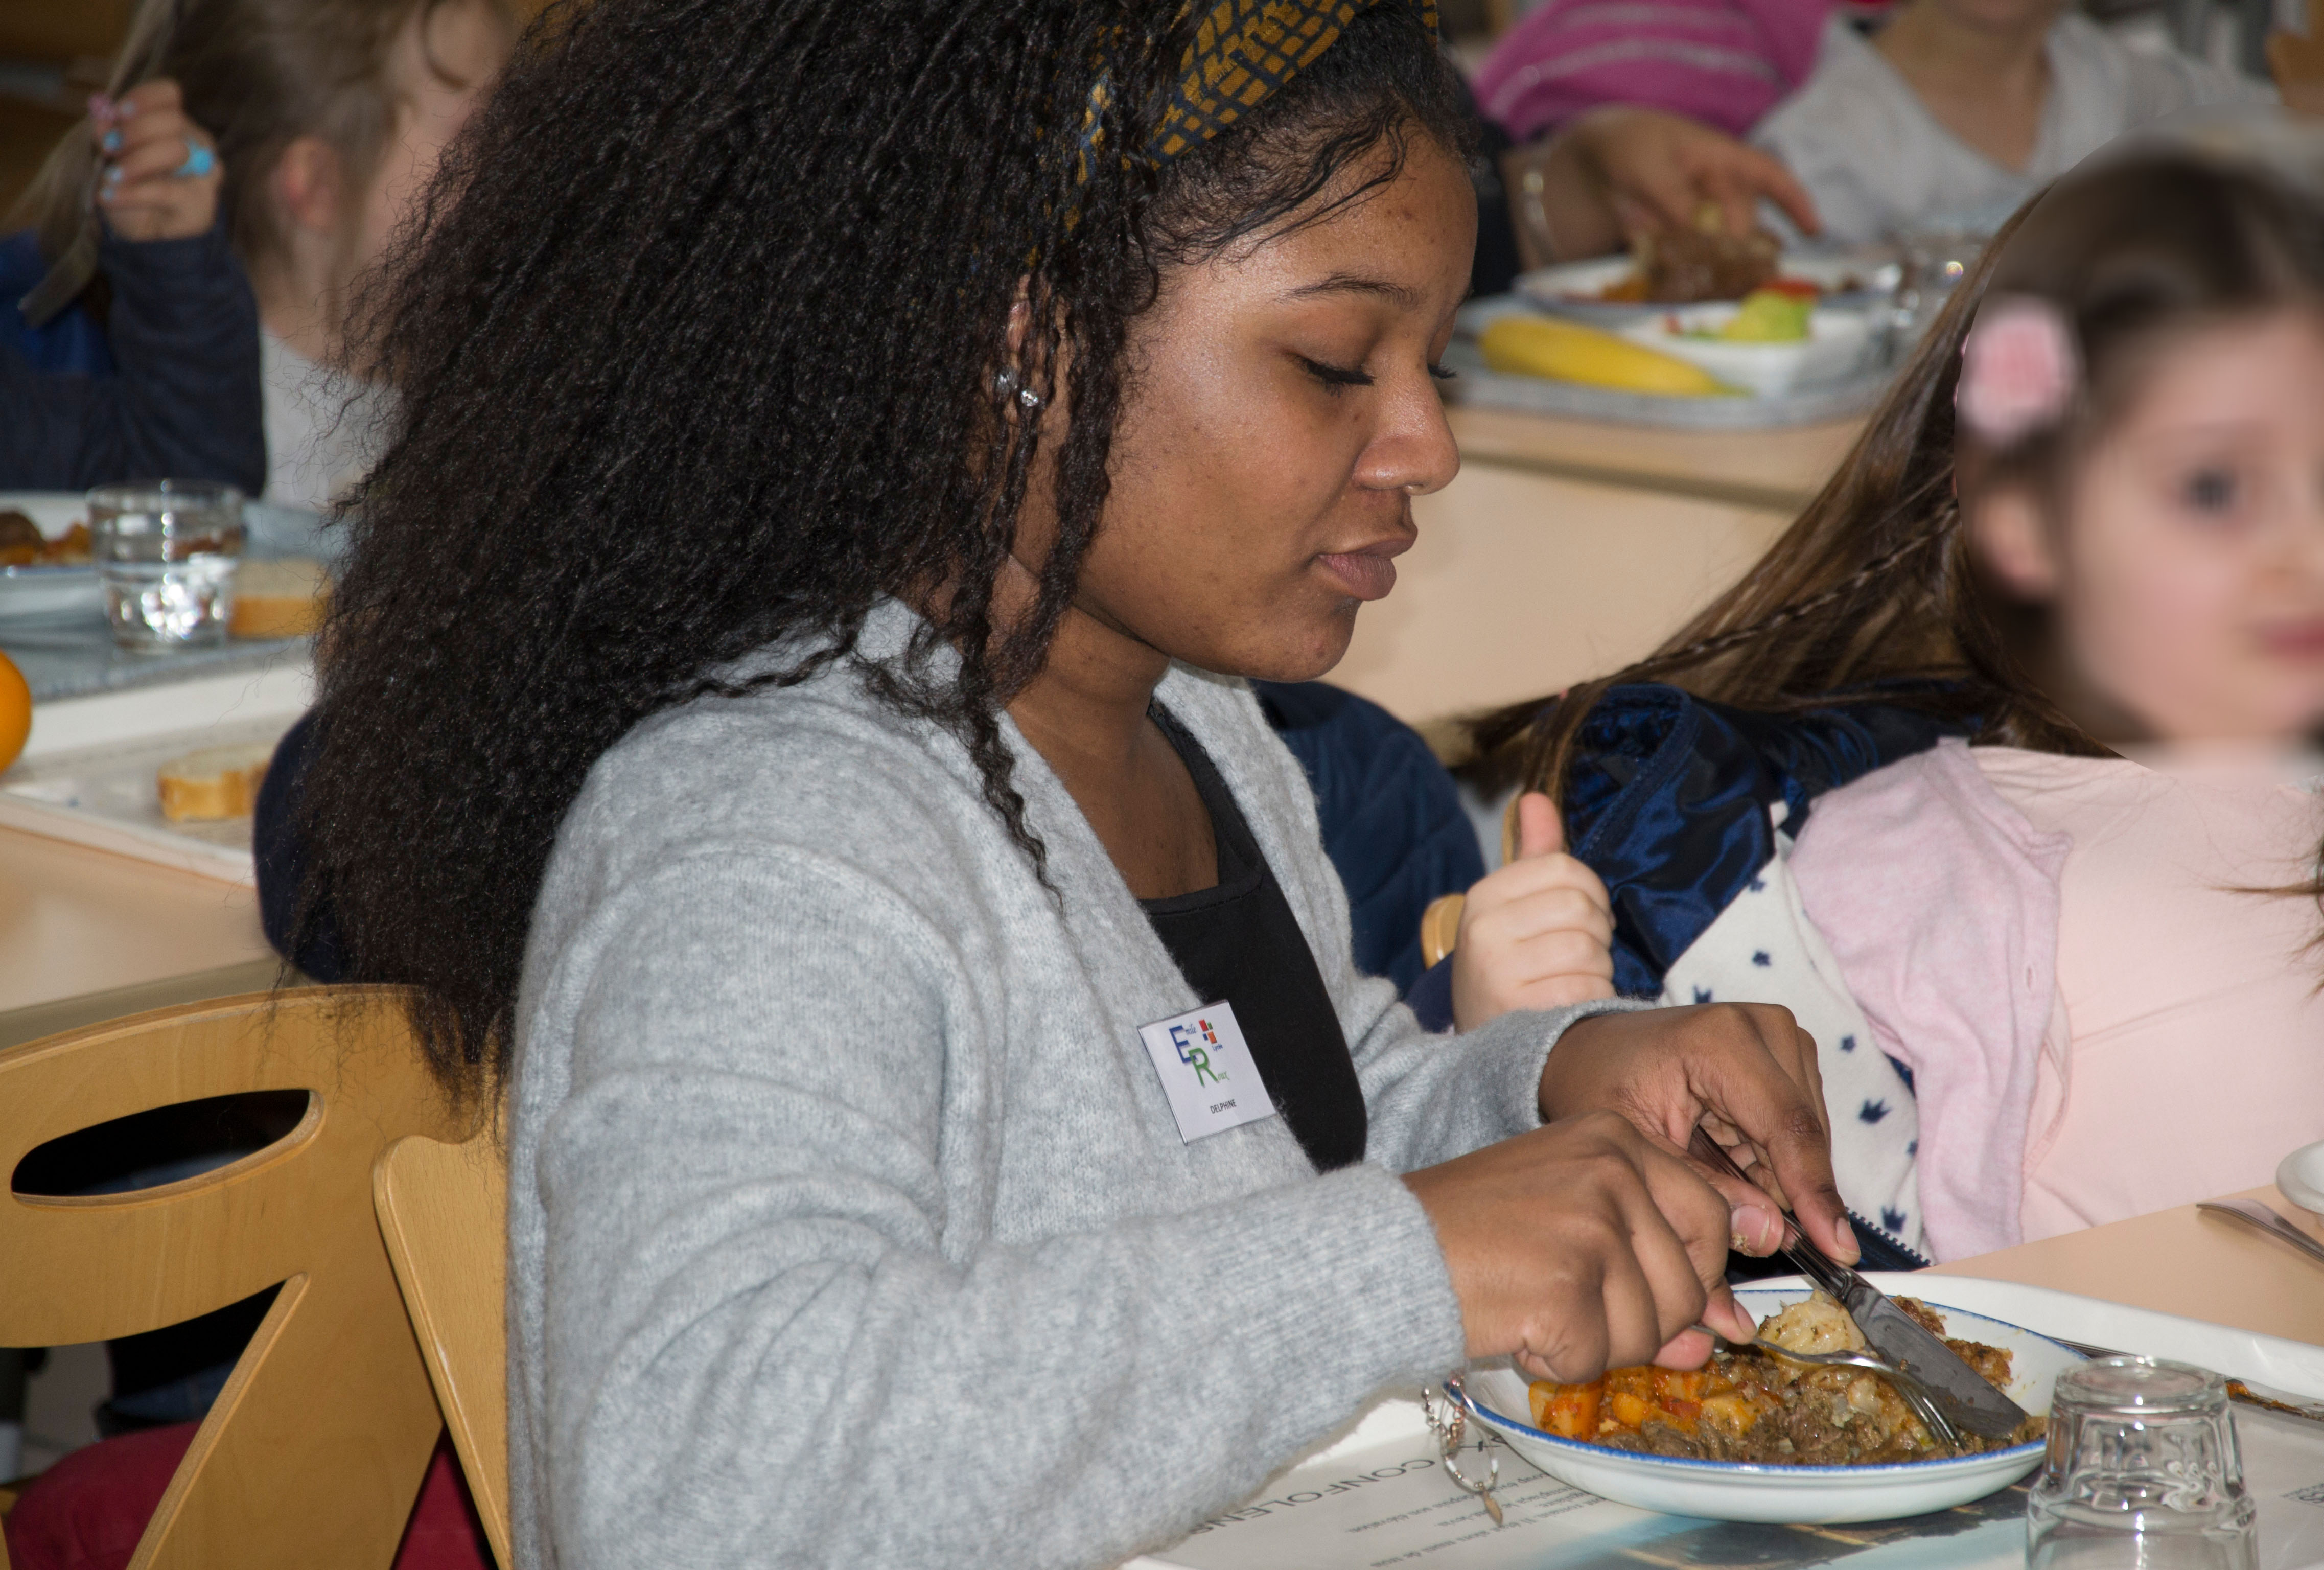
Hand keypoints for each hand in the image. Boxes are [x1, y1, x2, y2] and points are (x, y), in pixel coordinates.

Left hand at [92, 80, 220, 242]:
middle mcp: (195, 142)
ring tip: (111, 177)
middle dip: (136, 132)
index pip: (168, 94)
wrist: (145, 236)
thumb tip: (102, 114)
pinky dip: (133, 193)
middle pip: (173, 120)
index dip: (144, 98)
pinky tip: (110, 196)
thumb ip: (106, 133)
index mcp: (172, 124)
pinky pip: (166, 190)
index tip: (119, 112)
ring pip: (176, 150)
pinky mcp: (203, 202)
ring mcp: (204, 173)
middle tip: (110, 149)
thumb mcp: (109, 158)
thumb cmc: (130, 189)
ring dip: (136, 162)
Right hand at [1405, 1111, 1757, 1381]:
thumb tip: (1713, 1338)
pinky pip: (1597, 1361)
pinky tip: (1516, 1324)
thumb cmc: (1466, 1229)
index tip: (1655, 1291)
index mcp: (1616, 1138)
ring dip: (1595, 1344)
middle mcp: (1613, 1172)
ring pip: (1650, 1332)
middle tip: (1573, 1303)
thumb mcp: (1567, 1211)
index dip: (1691, 1273)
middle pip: (1688, 1286)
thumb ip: (1645, 1260)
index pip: (1710, 1217)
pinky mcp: (1567, 1287)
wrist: (1387, 1247)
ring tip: (1534, 1304)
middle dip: (1641, 1320)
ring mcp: (1592, 1229)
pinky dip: (1555, 1362)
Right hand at [1450, 793, 1613, 1030]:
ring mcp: (1499, 973)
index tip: (1581, 915)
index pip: (1563, 867)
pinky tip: (1571, 1004)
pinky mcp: (1522, 1012)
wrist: (1483, 1046)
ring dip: (1597, 968)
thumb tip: (1536, 798)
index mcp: (1483, 896)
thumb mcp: (1512, 908)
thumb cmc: (1509, 967)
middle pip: (1581, 907)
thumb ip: (1532, 855)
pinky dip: (1593, 997)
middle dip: (1596, 932)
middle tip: (1579, 952)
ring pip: (1589, 949)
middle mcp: (1484, 931)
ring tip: (1572, 979)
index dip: (1590, 891)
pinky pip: (1589, 988)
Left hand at [1510, 105, 1820, 262]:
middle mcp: (1718, 189)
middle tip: (1723, 269)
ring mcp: (1700, 213)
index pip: (1769, 177)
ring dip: (1714, 263)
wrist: (1597, 155)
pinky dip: (1688, 269)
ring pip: (1719, 245)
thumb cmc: (1631, 146)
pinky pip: (1692, 255)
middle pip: (1741, 224)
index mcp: (1722, 159)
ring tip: (1709, 284)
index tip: (1814, 231)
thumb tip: (1700, 235)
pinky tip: (1677, 283)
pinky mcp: (1679, 236)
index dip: (1795, 203)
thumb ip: (1674, 200)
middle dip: (1736, 247)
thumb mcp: (1649, 167)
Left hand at [1537, 1002, 1854, 1263]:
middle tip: (1733, 1218)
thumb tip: (1777, 1235)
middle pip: (1806, 1135)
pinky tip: (1725, 1156)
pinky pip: (1800, 1130)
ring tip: (1709, 1166)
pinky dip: (1770, 1158)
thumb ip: (1706, 1193)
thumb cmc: (1602, 1088)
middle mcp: (1764, 1028)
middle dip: (1782, 1191)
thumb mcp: (1637, 1149)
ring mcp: (1783, 1037)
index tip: (1838, 1250)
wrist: (1592, 1048)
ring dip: (1771, 1173)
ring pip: (1809, 1137)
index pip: (1789, 1127)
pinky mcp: (1789, 1055)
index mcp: (1722, 1040)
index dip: (1814, 1194)